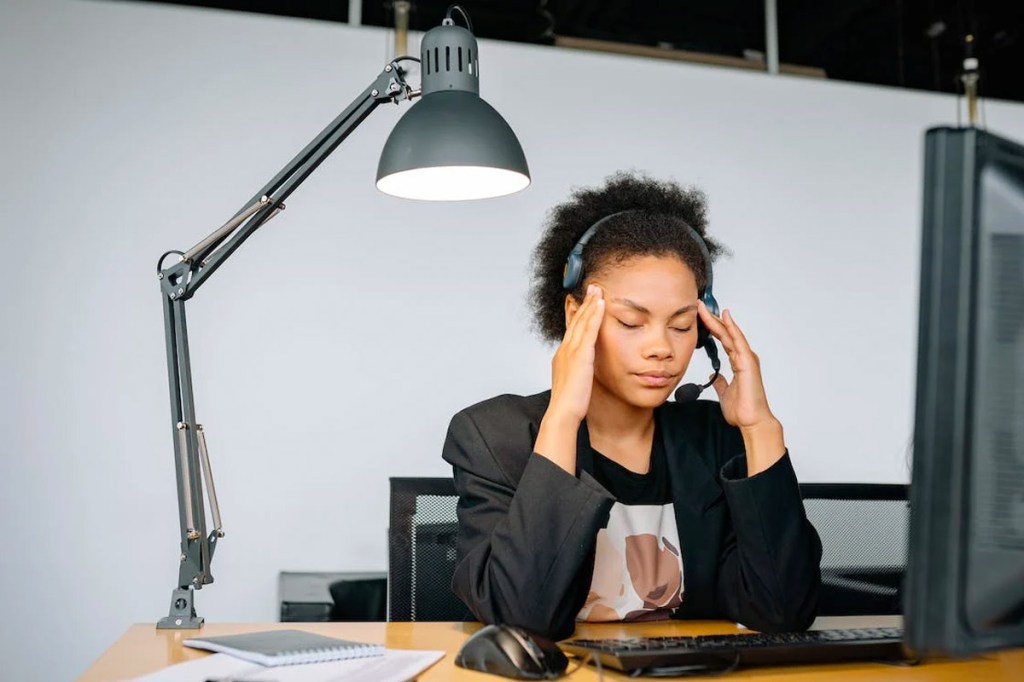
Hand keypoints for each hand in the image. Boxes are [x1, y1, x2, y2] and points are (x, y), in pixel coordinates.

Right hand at [548, 284, 604, 424]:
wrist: (563, 413)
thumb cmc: (569, 404)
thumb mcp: (573, 383)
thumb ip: (577, 372)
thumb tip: (582, 371)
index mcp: (562, 356)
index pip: (571, 329)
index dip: (577, 314)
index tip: (582, 302)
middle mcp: (564, 350)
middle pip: (575, 320)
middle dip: (584, 303)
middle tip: (591, 287)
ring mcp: (571, 351)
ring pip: (582, 321)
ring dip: (590, 303)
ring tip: (597, 289)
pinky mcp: (580, 355)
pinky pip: (589, 330)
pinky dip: (595, 315)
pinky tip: (601, 304)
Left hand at [696, 301, 774, 430]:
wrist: (752, 421)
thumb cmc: (743, 409)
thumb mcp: (725, 393)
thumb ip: (721, 383)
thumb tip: (715, 377)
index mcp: (738, 363)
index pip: (722, 340)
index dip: (711, 328)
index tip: (700, 317)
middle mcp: (743, 358)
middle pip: (725, 333)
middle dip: (712, 319)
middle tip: (699, 306)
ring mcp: (747, 358)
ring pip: (730, 334)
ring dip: (717, 320)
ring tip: (705, 308)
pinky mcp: (748, 362)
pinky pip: (738, 341)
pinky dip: (732, 328)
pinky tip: (725, 317)